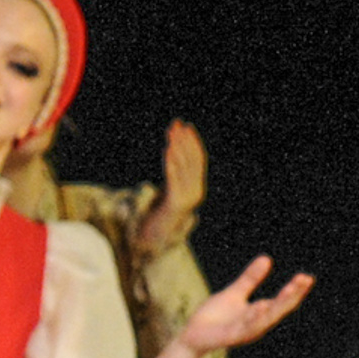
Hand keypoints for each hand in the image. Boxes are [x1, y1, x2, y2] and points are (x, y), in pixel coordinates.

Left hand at [134, 120, 207, 257]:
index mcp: (198, 187)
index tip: (187, 126)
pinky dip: (171, 162)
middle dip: (184, 141)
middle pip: (192, 161)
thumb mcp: (172, 189)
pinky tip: (167, 150)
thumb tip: (174, 152)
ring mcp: (187, 197)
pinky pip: (174, 177)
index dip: (193, 142)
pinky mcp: (176, 201)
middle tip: (177, 124)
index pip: (199, 160)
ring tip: (171, 133)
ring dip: (177, 148)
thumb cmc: (164, 209)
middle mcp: (196, 191)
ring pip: (183, 167)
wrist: (159, 233)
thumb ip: (176, 174)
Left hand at [179, 255, 312, 355]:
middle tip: (305, 279)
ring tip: (290, 290)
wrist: (193, 335)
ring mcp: (246, 331)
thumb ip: (251, 278)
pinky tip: (262, 306)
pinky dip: (255, 318)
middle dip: (293, 294)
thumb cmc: (215, 317)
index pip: (283, 301)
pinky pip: (246, 327)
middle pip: (280, 309)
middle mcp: (257, 324)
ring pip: (267, 318)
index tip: (307, 277)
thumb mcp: (235, 292)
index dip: (296, 290)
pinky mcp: (232, 336)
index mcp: (260, 314)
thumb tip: (267, 258)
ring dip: (279, 304)